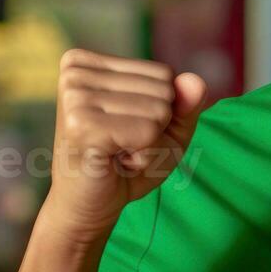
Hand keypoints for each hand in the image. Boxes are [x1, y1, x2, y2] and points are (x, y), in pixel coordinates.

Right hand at [44, 49, 207, 246]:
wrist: (91, 208)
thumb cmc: (126, 165)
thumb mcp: (167, 129)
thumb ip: (186, 103)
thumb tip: (196, 81)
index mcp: (87, 63)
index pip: (163, 74)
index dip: (158, 110)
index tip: (125, 131)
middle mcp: (76, 73)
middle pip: (163, 89)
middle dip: (154, 128)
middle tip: (121, 146)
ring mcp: (75, 96)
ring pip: (159, 111)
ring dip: (148, 144)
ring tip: (116, 153)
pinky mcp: (80, 125)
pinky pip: (148, 132)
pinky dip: (144, 155)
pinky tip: (114, 162)